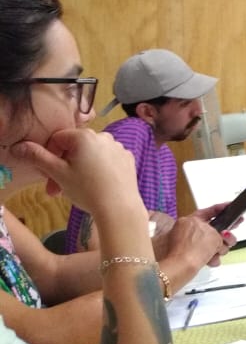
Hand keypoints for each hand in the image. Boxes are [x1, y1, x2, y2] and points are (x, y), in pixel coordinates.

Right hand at [10, 128, 143, 220]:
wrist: (119, 207)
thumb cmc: (86, 189)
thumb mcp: (58, 173)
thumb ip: (38, 157)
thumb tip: (20, 146)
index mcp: (84, 136)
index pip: (57, 139)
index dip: (48, 156)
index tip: (47, 177)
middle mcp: (104, 136)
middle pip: (75, 147)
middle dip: (62, 166)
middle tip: (56, 189)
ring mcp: (118, 147)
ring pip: (91, 154)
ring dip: (79, 168)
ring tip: (76, 189)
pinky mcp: (128, 158)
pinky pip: (106, 159)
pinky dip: (98, 169)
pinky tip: (96, 185)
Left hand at [152, 205, 232, 268]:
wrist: (182, 268)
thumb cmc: (193, 250)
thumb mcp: (216, 236)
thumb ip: (222, 233)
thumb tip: (222, 237)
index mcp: (190, 220)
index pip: (210, 211)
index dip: (223, 209)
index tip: (231, 207)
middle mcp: (187, 230)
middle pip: (213, 230)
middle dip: (223, 236)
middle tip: (227, 239)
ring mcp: (187, 244)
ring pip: (211, 244)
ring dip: (219, 249)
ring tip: (217, 252)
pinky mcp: (188, 256)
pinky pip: (205, 254)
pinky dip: (210, 257)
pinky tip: (212, 260)